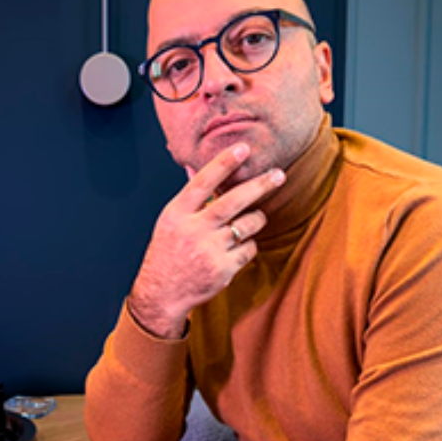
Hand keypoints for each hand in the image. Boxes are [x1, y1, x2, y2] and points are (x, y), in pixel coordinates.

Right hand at [129, 143, 285, 337]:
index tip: (243, 148)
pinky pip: (250, 248)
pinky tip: (237, 249)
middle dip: (260, 185)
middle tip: (279, 175)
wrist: (162, 292)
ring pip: (248, 224)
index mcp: (177, 213)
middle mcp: (193, 229)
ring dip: (256, 219)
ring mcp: (209, 250)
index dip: (224, 163)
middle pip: (234, 201)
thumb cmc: (168, 253)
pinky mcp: (223, 269)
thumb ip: (188, 198)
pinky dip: (248, 246)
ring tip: (253, 220)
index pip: (203, 181)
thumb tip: (192, 167)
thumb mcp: (170, 222)